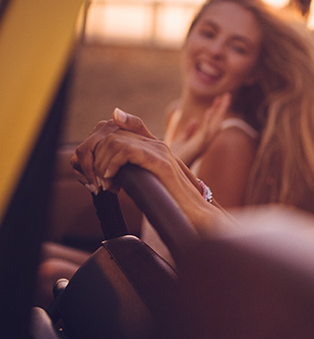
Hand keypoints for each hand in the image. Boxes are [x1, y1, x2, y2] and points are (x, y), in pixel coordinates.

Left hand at [71, 108, 234, 235]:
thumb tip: (110, 174)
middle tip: (96, 179)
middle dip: (96, 155)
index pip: (124, 125)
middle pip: (113, 132)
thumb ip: (131, 172)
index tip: (95, 162)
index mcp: (154, 147)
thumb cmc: (171, 204)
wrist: (193, 214)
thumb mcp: (145, 183)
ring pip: (115, 140)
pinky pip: (126, 151)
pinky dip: (111, 165)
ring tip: (104, 182)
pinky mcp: (160, 161)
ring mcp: (160, 150)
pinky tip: (111, 180)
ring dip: (101, 162)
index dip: (102, 139)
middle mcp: (157, 144)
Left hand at [169, 93, 230, 165]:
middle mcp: (205, 141)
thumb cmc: (174, 157)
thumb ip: (188, 132)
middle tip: (227, 95)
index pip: (211, 123)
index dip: (215, 111)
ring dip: (219, 112)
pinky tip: (210, 111)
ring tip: (223, 99)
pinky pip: (205, 132)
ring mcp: (202, 144)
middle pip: (216, 122)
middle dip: (221, 109)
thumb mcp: (180, 141)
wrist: (166, 167)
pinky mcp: (197, 147)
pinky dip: (207, 122)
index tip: (218, 99)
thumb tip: (194, 121)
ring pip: (214, 125)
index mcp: (201, 139)